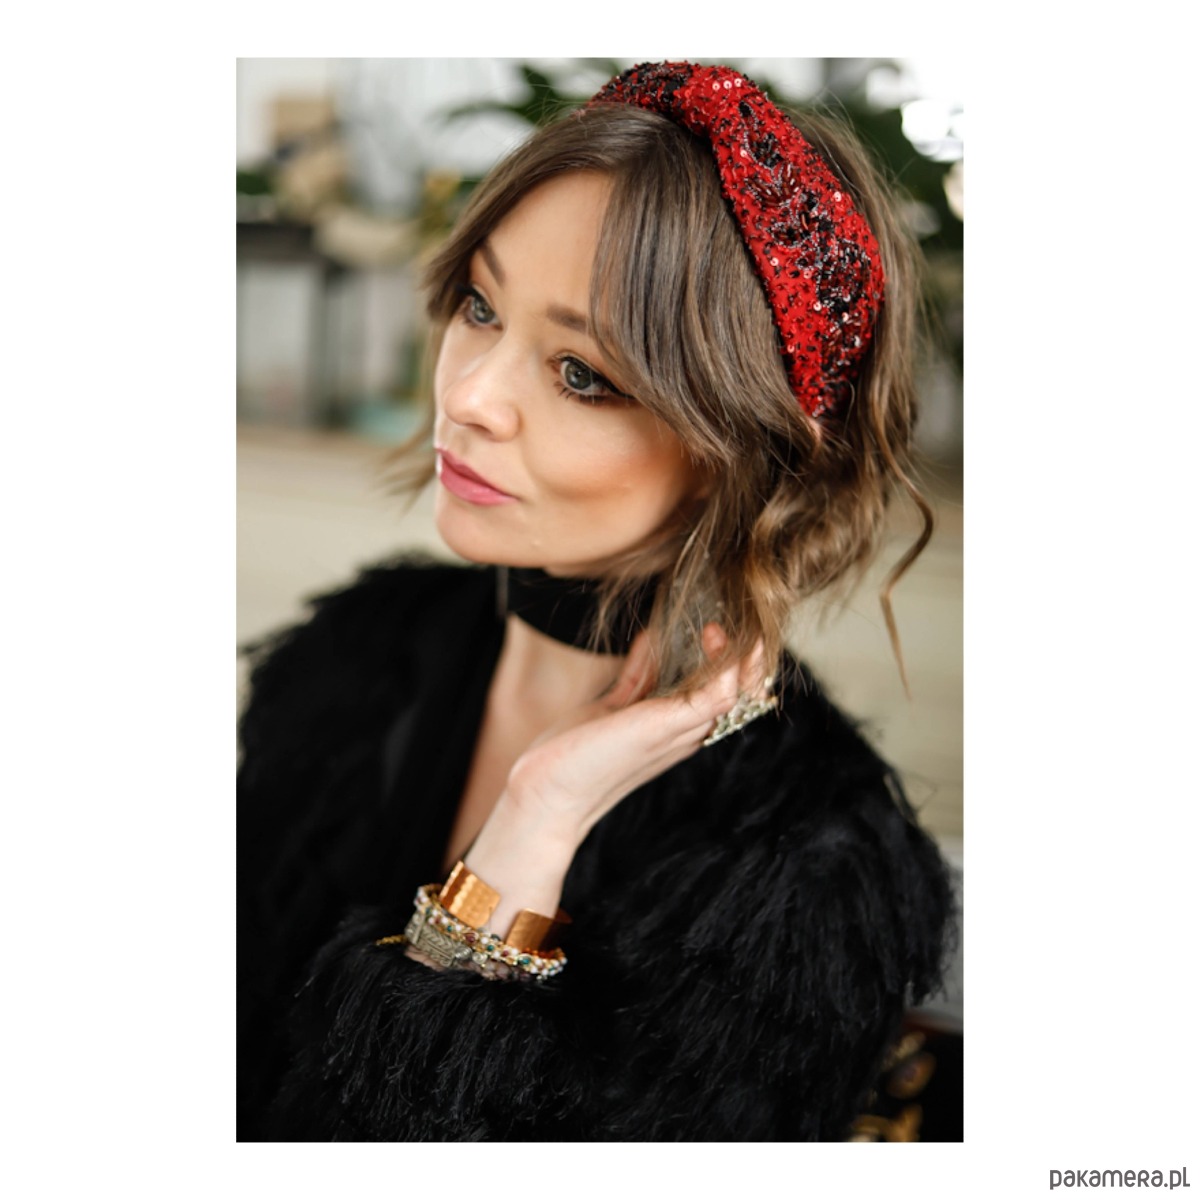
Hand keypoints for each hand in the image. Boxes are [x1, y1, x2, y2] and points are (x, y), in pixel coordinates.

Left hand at [453, 626, 769, 938]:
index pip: (724, 695)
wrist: (547, 790)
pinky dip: (726, 665)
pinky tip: (713, 635)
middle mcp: (686, 733)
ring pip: (738, 694)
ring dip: (742, 655)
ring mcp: (679, 732)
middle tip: (739, 621)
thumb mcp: (612, 705)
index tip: (716, 628)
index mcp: (677, 729)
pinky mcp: (667, 727)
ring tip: (726, 623)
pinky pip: (718, 696)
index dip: (732, 661)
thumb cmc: (575, 753)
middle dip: (748, 657)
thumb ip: (639, 676)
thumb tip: (651, 637)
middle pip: (740, 695)